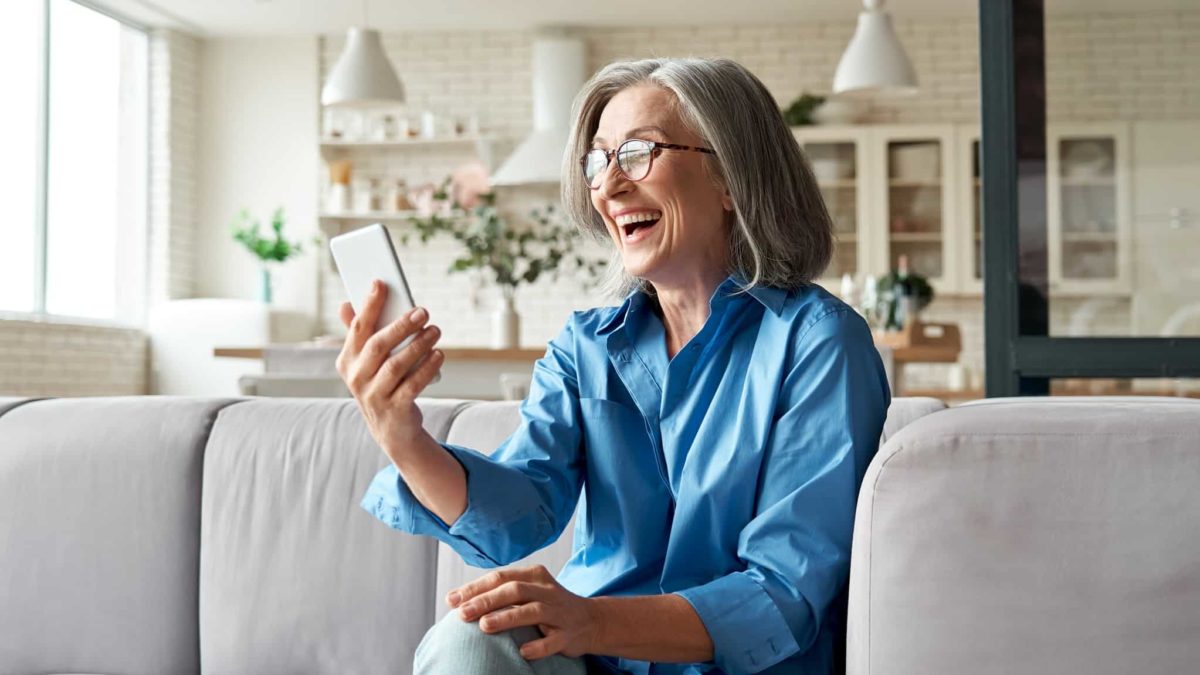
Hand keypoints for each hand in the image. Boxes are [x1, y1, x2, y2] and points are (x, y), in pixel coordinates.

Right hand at [335, 280, 443, 463]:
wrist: (391, 429)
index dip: (369, 304)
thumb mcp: (366, 362)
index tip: (381, 282)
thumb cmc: (381, 385)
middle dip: (401, 325)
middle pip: (378, 345)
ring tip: (435, 330)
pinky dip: (427, 368)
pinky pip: (412, 385)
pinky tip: (439, 354)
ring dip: (418, 345)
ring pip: (396, 365)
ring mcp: (373, 396)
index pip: (358, 328)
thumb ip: (358, 334)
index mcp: (347, 361)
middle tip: (423, 311)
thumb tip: (345, 304)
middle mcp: (356, 378)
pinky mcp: (394, 410)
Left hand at [447, 564, 599, 660]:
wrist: (591, 620)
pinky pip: (553, 641)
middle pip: (514, 590)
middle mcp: (547, 590)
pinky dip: (538, 646)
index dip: (475, 588)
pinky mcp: (569, 634)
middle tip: (462, 613)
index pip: (500, 577)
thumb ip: (498, 593)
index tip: (452, 600)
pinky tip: (522, 652)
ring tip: (484, 626)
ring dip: (507, 617)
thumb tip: (455, 599)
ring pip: (532, 611)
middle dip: (486, 600)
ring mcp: (559, 612)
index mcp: (534, 576)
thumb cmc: (549, 606)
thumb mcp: (528, 591)